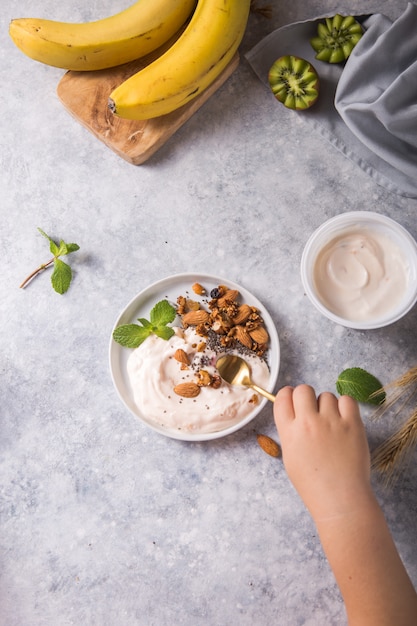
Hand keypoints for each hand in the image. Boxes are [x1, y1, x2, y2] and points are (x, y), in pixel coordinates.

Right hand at [273, 385, 372, 521]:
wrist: (340, 499)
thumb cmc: (313, 483)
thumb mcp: (290, 456)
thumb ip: (290, 432)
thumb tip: (295, 414)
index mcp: (289, 431)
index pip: (283, 396)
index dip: (288, 395)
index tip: (293, 401)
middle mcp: (308, 422)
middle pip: (303, 390)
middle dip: (306, 397)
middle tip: (313, 411)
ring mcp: (331, 421)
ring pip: (326, 396)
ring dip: (328, 406)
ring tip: (332, 424)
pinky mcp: (352, 424)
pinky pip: (347, 400)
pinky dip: (346, 407)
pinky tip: (344, 420)